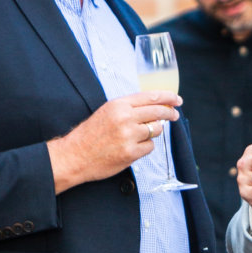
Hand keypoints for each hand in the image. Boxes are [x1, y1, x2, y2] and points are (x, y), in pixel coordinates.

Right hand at [47, 92, 179, 192]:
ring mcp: (128, 136)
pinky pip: (149, 147)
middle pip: (158, 112)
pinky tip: (132, 148)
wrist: (74, 156)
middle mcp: (125, 118)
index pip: (151, 97)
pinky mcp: (130, 153)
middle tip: (174, 115)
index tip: (177, 99)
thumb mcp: (106, 112)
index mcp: (118, 105)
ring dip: (152, 133)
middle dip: (170, 113)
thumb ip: (128, 108)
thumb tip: (154, 107)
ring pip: (156, 130)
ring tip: (138, 136)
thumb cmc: (89, 135)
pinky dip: (144, 147)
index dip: (168, 97)